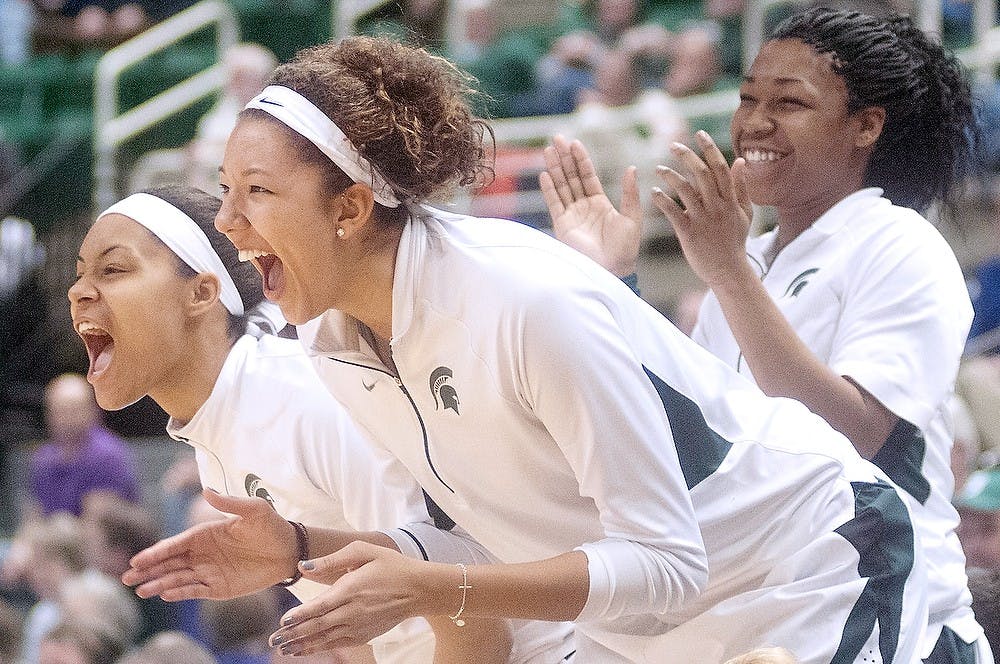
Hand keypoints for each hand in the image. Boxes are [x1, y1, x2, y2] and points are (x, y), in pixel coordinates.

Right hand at [121, 489, 297, 600]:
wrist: (289, 550)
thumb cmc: (271, 526)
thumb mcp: (253, 510)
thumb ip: (229, 502)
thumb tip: (206, 490)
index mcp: (205, 533)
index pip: (175, 544)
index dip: (156, 552)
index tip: (138, 560)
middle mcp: (202, 553)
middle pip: (170, 563)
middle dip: (148, 570)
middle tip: (127, 578)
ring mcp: (209, 571)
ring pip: (178, 579)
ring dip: (160, 584)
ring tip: (142, 591)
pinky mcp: (219, 587)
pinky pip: (195, 590)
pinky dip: (181, 593)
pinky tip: (166, 594)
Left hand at [268, 542, 425, 655]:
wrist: (418, 589)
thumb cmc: (390, 565)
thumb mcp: (363, 551)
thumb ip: (332, 560)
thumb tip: (304, 567)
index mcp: (352, 588)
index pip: (320, 606)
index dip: (300, 615)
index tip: (283, 621)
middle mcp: (354, 610)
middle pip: (318, 625)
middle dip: (294, 634)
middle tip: (273, 640)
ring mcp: (359, 625)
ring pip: (325, 638)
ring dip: (303, 644)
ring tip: (283, 649)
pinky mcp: (364, 634)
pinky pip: (337, 643)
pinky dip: (319, 647)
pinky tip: (304, 650)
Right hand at [541, 134, 642, 276]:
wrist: (613, 269)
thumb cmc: (625, 248)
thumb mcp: (632, 217)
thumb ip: (629, 193)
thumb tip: (631, 167)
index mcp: (600, 203)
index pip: (587, 176)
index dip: (581, 159)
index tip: (575, 143)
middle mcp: (583, 207)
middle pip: (571, 177)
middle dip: (564, 157)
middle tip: (557, 138)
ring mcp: (572, 215)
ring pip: (561, 186)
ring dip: (555, 168)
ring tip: (548, 149)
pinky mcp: (563, 226)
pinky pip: (554, 204)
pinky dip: (549, 190)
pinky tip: (544, 174)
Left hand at [652, 130, 753, 288]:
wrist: (728, 271)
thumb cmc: (735, 241)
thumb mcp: (744, 212)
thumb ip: (741, 187)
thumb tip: (740, 161)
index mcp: (730, 200)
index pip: (720, 167)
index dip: (709, 149)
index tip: (699, 134)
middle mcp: (717, 207)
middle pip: (702, 173)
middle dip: (687, 156)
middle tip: (672, 145)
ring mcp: (703, 220)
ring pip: (685, 190)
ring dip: (670, 176)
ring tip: (658, 168)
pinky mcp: (689, 233)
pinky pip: (674, 212)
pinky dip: (662, 200)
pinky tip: (653, 192)